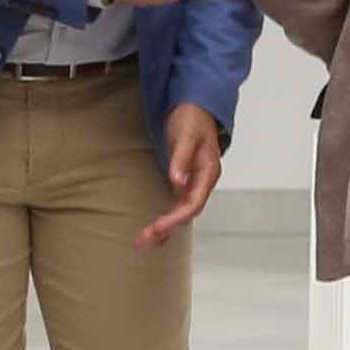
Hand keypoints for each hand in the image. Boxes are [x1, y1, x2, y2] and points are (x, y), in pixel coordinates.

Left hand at [137, 102, 224, 247]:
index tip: (157, 227)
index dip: (175, 218)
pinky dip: (165, 219)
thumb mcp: (186, 136)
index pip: (193, 203)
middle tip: (142, 240)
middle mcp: (202, 183)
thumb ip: (181, 159)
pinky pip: (175, 206)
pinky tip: (153, 232)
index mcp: (208, 173)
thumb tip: (176, 182)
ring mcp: (193, 184)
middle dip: (166, 228)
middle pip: (186, 213)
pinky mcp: (184, 182)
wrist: (195, 107)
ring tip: (142, 243)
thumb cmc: (192, 119)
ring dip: (164, 228)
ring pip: (180, 212)